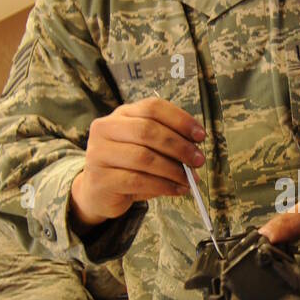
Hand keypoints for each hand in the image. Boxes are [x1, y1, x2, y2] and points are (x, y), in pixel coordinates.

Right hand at [70, 98, 206, 227]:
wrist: (99, 192)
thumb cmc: (129, 166)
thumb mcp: (148, 148)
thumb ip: (168, 145)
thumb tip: (195, 153)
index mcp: (121, 114)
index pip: (152, 107)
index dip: (180, 119)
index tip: (200, 135)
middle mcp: (106, 128)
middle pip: (147, 130)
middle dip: (179, 146)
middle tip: (198, 160)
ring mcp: (99, 153)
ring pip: (143, 157)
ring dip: (173, 170)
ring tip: (189, 179)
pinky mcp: (100, 179)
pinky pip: (137, 180)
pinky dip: (163, 186)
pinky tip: (177, 189)